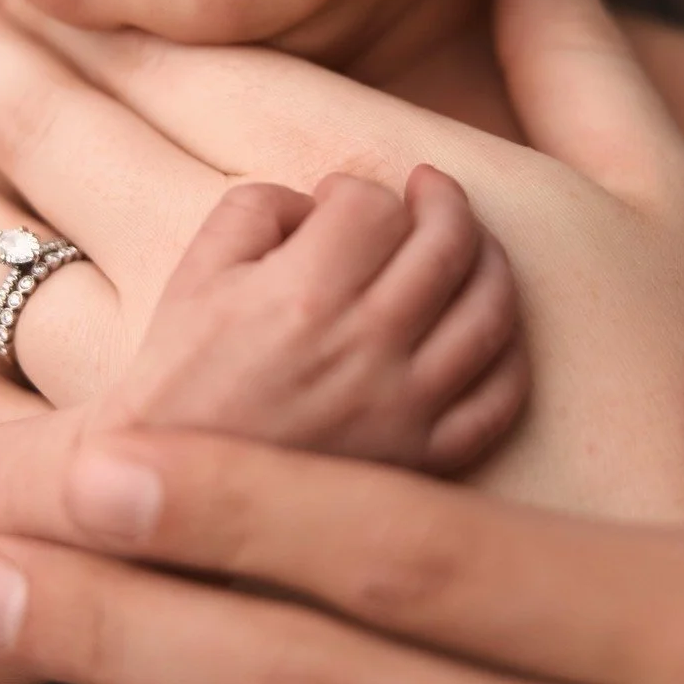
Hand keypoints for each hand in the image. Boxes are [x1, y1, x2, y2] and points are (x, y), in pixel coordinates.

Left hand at [0, 0, 683, 525]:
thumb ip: (583, 57)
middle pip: (80, 155)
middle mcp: (241, 288)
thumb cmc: (672, 412)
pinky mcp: (142, 521)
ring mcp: (177, 404)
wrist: (650, 640)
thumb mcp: (660, 208)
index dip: (98, 18)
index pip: (190, 79)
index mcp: (352, 198)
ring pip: (7, 277)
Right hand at [97, 166, 524, 475]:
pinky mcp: (423, 459)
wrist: (174, 494)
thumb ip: (259, 207)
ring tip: (468, 243)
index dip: (355, 189)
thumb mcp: (196, 272)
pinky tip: (488, 324)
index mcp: (305, 295)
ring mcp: (404, 408)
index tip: (334, 201)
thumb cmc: (179, 377)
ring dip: (489, 259)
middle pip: (448, 244)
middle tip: (427, 189)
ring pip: (490, 312)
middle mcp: (366, 347)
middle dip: (443, 200)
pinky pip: (499, 398)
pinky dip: (509, 350)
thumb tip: (322, 201)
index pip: (375, 206)